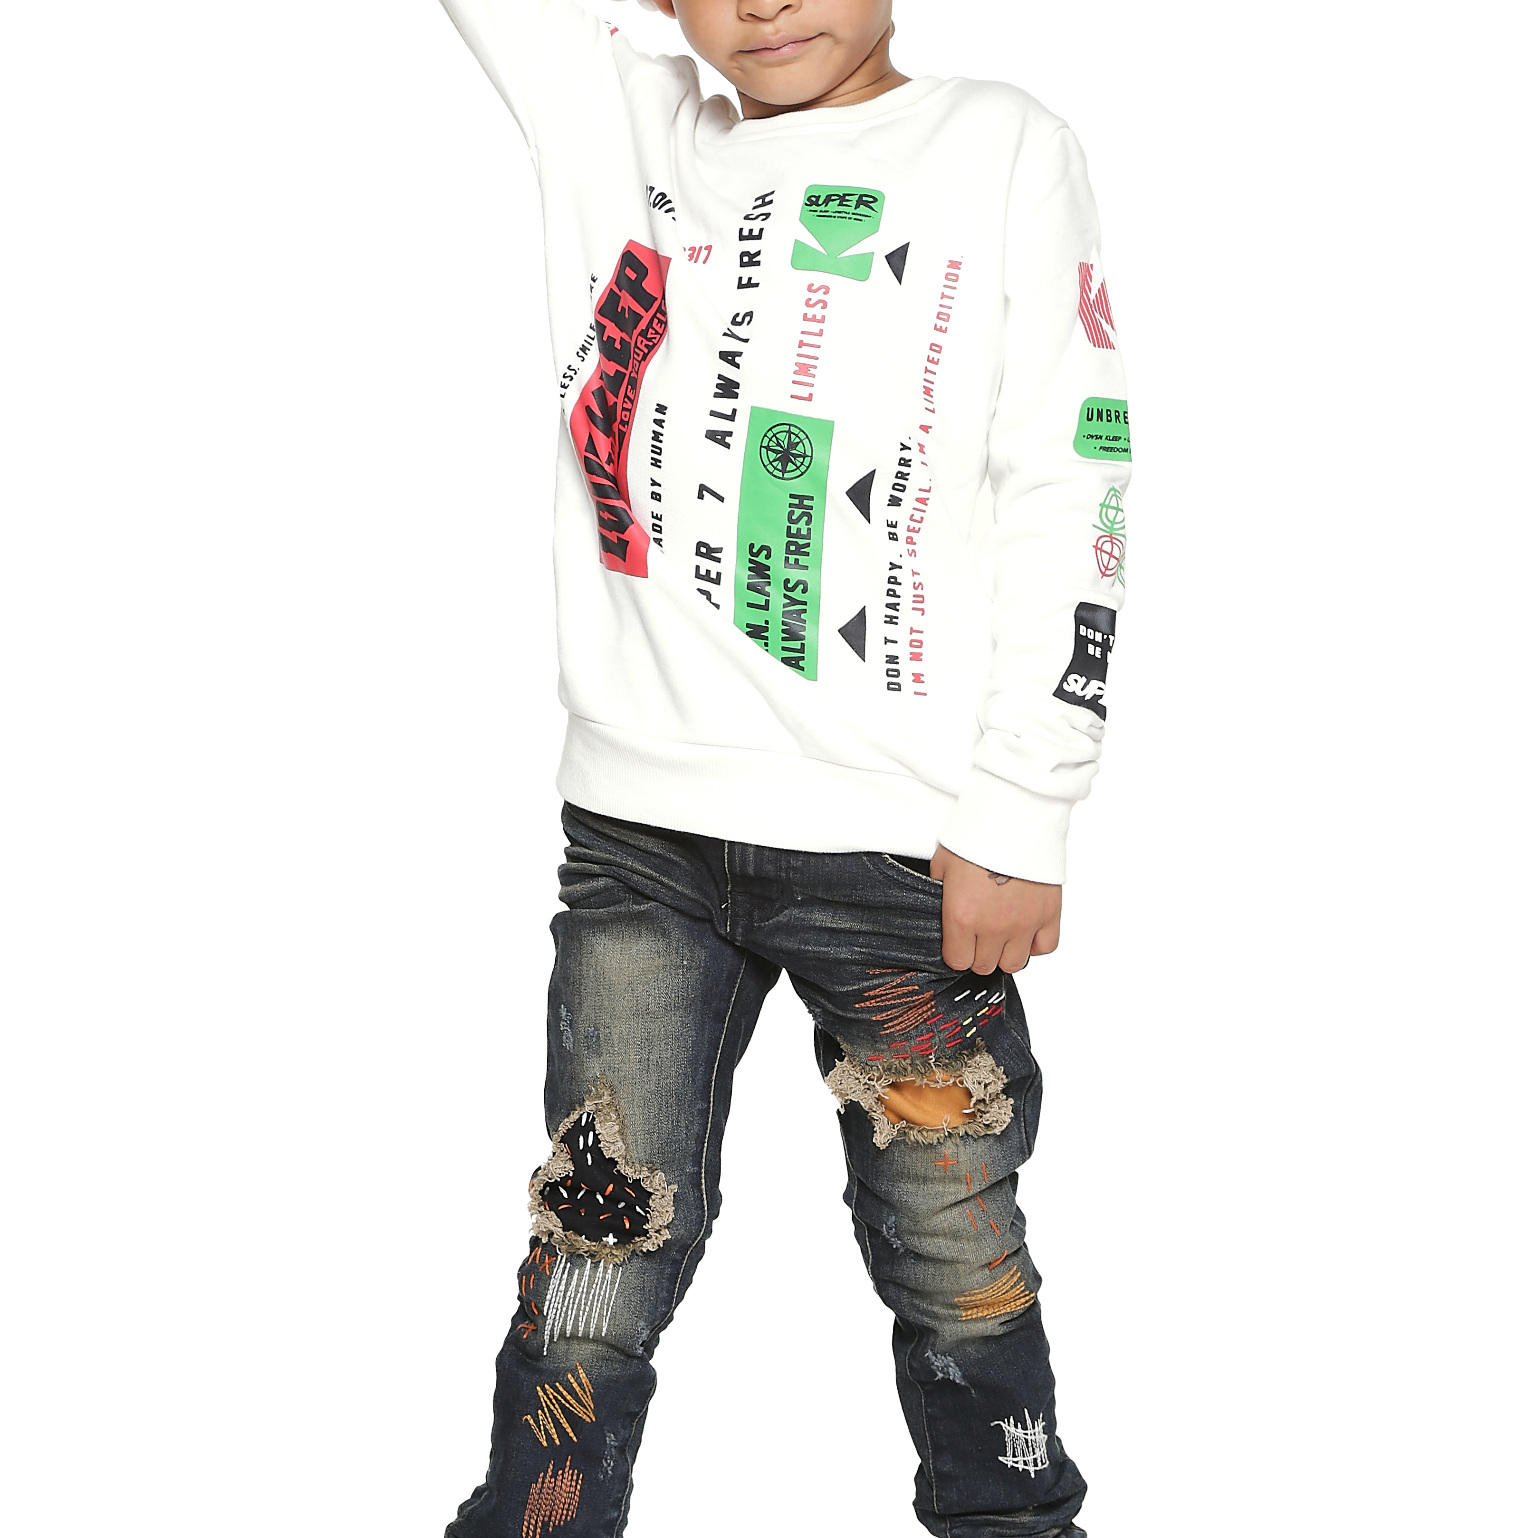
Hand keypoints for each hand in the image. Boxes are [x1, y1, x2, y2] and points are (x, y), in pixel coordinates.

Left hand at [930, 845, 1061, 974]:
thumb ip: (941, 896)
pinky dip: (1035, 943)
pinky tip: (1026, 929)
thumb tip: (942, 913)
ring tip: (1002, 933)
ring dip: (1006, 952)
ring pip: (1014, 963)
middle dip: (978, 953)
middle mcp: (994, 927)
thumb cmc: (975, 836)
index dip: (956, 951)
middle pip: (985, 965)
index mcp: (962, 917)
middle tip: (979, 934)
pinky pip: (1045, 947)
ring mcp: (1024, 923)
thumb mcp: (942, 866)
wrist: (1012, 815)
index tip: (958, 941)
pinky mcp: (1049, 913)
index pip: (958, 961)